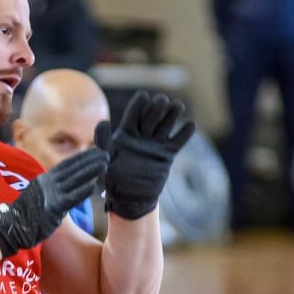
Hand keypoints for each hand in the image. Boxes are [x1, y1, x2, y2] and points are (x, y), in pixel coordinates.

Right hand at [0, 146, 108, 257]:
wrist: (11, 228)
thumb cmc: (27, 216)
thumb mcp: (40, 197)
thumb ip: (55, 191)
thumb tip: (72, 189)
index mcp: (44, 180)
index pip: (66, 165)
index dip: (81, 157)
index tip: (95, 150)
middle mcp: (47, 184)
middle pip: (72, 168)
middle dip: (90, 159)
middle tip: (106, 152)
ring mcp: (49, 195)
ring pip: (73, 180)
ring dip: (90, 171)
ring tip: (105, 164)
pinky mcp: (52, 208)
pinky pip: (70, 198)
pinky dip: (81, 192)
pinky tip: (93, 186)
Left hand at [98, 92, 195, 220]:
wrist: (130, 197)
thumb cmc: (114, 178)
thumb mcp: (105, 159)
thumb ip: (103, 141)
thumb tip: (102, 121)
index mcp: (126, 133)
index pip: (133, 114)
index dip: (138, 105)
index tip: (143, 96)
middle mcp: (142, 135)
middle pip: (152, 116)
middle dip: (157, 107)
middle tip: (162, 100)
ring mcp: (155, 144)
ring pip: (166, 125)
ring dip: (172, 114)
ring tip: (178, 106)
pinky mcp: (167, 154)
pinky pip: (178, 142)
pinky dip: (184, 134)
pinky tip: (191, 125)